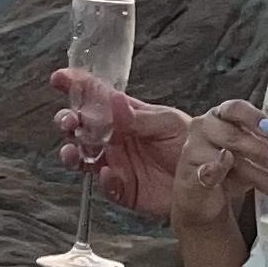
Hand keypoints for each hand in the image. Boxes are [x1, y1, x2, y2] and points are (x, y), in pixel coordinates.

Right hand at [52, 67, 188, 217]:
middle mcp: (116, 138)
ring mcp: (116, 163)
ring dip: (72, 153)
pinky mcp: (123, 188)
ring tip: (74, 151)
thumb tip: (113, 100)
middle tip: (70, 121)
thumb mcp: (169, 122)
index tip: (60, 77)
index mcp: (127, 116)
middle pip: (80, 127)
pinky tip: (109, 173)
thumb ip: (139, 116)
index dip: (77, 86)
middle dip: (68, 121)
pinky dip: (103, 180)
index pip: (97, 97)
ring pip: (81, 158)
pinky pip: (105, 186)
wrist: (207, 175)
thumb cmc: (191, 142)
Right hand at [172, 100, 267, 229]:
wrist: (203, 200)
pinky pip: (204, 172)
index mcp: (221, 116)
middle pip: (233, 134)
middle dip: (263, 151)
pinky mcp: (189, 175)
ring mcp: (194, 150)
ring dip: (256, 172)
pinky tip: (231, 179)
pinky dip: (216, 172)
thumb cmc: (231, 169)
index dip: (255, 117)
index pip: (236, 108)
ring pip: (226, 155)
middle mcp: (204, 128)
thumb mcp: (258, 159)